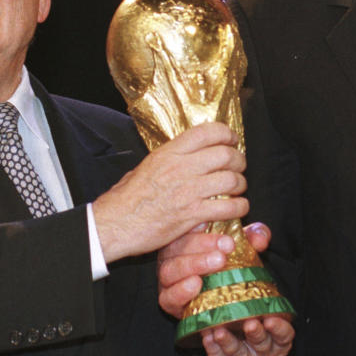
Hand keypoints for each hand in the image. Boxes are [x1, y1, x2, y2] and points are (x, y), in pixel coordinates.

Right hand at [94, 122, 248, 262]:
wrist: (115, 223)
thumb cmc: (126, 198)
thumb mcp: (146, 166)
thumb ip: (168, 158)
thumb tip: (185, 154)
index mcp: (169, 152)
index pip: (207, 132)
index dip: (226, 134)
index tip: (232, 140)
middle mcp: (181, 168)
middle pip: (225, 155)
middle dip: (239, 160)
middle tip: (239, 166)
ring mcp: (188, 191)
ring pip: (231, 180)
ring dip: (240, 184)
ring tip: (238, 188)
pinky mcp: (192, 214)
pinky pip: (227, 207)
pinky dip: (239, 207)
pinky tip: (238, 207)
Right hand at [157, 223, 270, 318]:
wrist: (228, 303)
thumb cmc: (229, 266)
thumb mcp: (244, 248)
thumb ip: (254, 238)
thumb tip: (260, 238)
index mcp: (184, 238)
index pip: (184, 227)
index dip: (198, 224)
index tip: (213, 223)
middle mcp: (171, 256)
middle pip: (176, 246)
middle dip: (202, 243)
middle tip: (228, 245)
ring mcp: (167, 279)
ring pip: (170, 269)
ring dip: (194, 264)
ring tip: (218, 262)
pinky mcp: (168, 301)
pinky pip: (167, 297)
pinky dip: (180, 290)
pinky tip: (196, 284)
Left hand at [205, 316, 293, 355]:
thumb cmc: (259, 352)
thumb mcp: (270, 339)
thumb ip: (265, 317)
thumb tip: (251, 285)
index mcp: (277, 345)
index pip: (283, 336)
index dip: (279, 328)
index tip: (271, 319)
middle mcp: (263, 355)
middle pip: (260, 343)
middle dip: (255, 333)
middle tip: (249, 323)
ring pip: (237, 352)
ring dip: (227, 340)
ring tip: (219, 331)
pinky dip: (212, 348)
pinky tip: (207, 337)